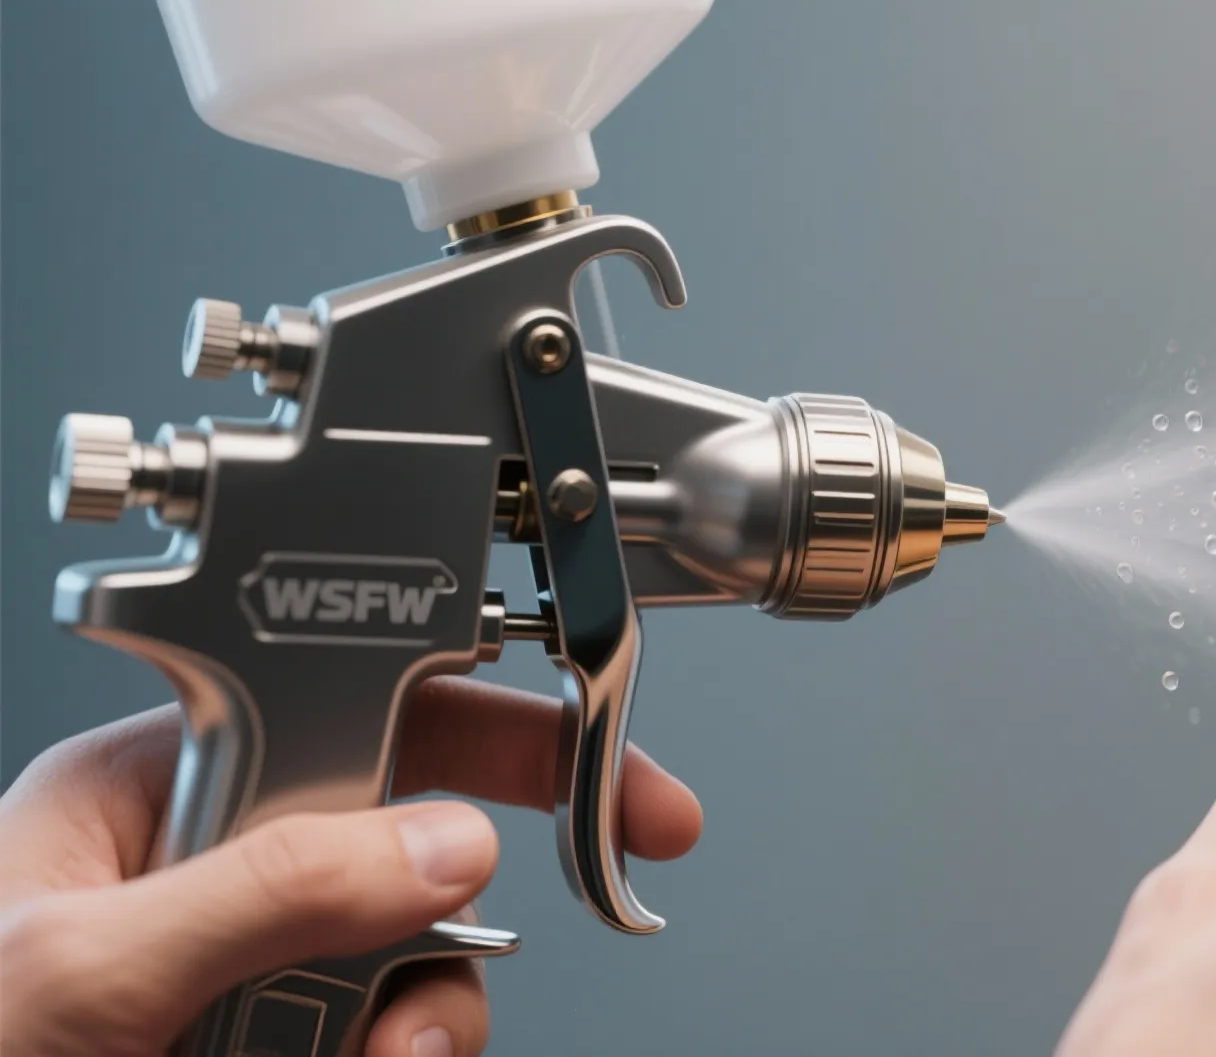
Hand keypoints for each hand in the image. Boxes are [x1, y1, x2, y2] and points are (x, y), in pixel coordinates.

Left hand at [0, 678, 702, 1056]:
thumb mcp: (85, 974)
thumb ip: (269, 893)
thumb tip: (443, 846)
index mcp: (148, 787)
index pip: (355, 704)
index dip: (488, 716)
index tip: (595, 758)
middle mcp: (209, 864)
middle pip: (411, 826)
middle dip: (486, 873)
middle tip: (617, 861)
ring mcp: (245, 964)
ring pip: (417, 948)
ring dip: (423, 1012)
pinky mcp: (272, 1040)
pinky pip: (392, 1029)